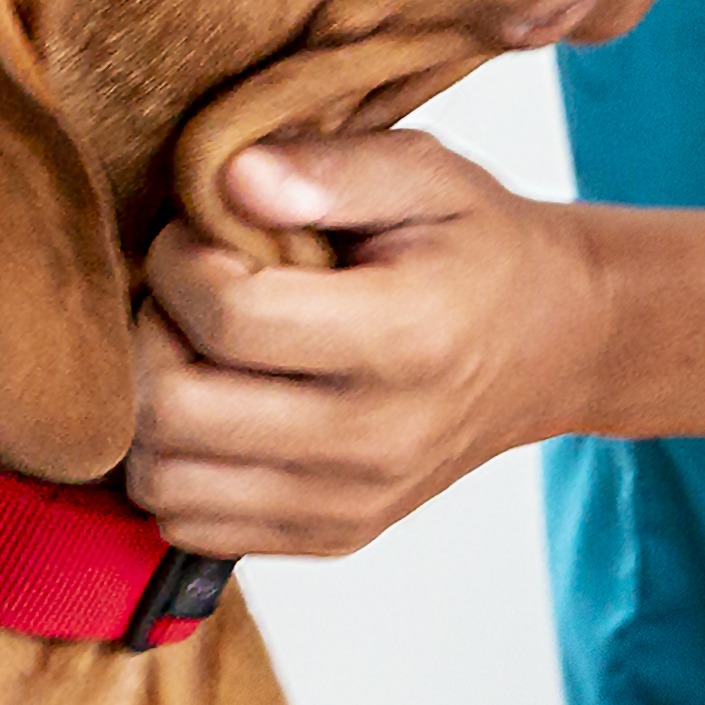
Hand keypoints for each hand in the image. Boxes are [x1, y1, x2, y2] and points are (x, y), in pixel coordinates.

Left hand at [132, 132, 616, 559]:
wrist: (556, 345)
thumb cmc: (480, 249)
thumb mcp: (427, 174)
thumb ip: (331, 168)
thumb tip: (229, 177)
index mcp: (405, 337)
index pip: (228, 320)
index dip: (177, 262)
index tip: (194, 231)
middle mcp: (376, 439)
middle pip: (177, 412)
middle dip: (148, 335)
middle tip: (180, 292)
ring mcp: (351, 502)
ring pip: (166, 483)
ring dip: (150, 409)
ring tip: (193, 351)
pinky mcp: (332, 536)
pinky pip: (192, 526)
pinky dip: (176, 466)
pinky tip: (213, 405)